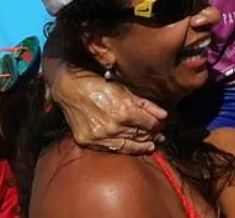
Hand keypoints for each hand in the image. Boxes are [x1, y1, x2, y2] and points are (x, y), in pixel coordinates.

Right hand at [51, 69, 167, 153]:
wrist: (70, 88)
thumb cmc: (98, 84)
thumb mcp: (125, 90)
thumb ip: (146, 104)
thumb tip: (164, 115)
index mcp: (125, 110)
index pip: (150, 123)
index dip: (158, 124)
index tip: (162, 124)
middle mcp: (113, 126)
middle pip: (140, 134)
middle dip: (152, 134)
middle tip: (160, 135)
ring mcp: (100, 136)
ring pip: (128, 145)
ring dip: (142, 145)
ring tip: (151, 145)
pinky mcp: (89, 141)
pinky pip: (112, 149)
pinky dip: (125, 149)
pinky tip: (133, 148)